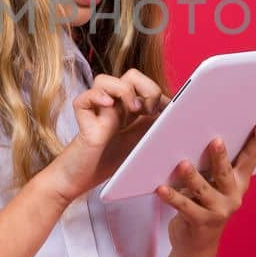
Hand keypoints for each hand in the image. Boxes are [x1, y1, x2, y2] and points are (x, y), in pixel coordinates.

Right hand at [45, 70, 170, 203]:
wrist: (82, 181)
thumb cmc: (111, 163)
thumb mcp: (143, 144)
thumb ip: (154, 127)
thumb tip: (172, 113)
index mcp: (130, 108)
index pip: (146, 84)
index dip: (158, 93)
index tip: (167, 110)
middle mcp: (113, 105)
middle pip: (130, 75)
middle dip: (146, 87)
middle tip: (149, 111)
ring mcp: (97, 111)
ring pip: (104, 80)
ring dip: (123, 90)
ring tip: (134, 110)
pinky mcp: (83, 121)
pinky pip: (83, 99)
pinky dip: (96, 97)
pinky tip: (108, 106)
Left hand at [155, 118, 255, 256]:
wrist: (197, 245)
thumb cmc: (203, 206)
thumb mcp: (213, 186)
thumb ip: (213, 167)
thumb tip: (198, 136)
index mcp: (239, 183)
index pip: (250, 159)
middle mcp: (233, 196)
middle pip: (226, 173)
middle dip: (221, 157)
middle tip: (216, 141)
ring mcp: (218, 211)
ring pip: (203, 190)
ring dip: (192, 177)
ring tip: (183, 164)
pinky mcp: (200, 222)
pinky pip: (184, 206)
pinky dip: (172, 197)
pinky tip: (161, 188)